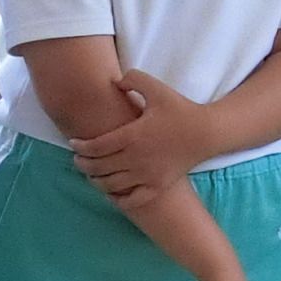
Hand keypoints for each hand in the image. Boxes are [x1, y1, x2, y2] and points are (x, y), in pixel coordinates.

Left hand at [70, 71, 210, 209]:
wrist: (206, 133)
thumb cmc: (180, 109)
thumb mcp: (156, 88)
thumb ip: (133, 79)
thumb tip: (114, 82)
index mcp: (133, 135)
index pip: (96, 146)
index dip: (80, 146)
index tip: (74, 143)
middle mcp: (137, 158)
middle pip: (99, 167)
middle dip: (83, 164)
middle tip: (78, 160)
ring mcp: (147, 175)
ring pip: (111, 186)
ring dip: (96, 181)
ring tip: (91, 174)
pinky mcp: (158, 186)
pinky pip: (132, 200)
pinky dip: (117, 200)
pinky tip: (111, 193)